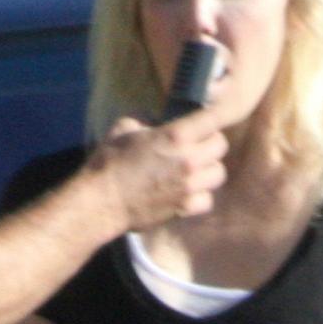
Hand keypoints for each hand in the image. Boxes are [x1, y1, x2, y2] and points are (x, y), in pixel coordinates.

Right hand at [85, 106, 226, 230]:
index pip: (213, 118)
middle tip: (195, 145)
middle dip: (209, 142)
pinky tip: (186, 192)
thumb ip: (146, 120)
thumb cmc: (109, 162)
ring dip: (207, 169)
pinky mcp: (185, 207)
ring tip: (192, 170)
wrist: (101, 202)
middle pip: (220, 145)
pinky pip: (207, 198)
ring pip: (218, 173)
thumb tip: (155, 121)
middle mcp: (189, 159)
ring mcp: (190, 186)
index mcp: (175, 136)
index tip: (211, 117)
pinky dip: (200, 196)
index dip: (214, 116)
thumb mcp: (124, 128)